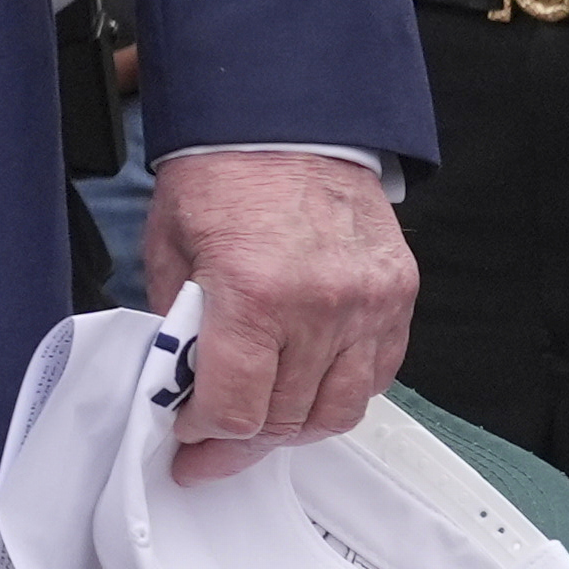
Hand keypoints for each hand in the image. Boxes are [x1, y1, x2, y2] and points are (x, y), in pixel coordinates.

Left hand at [145, 144, 419, 483]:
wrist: (287, 123)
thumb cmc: (221, 179)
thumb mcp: (171, 250)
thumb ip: (180, 326)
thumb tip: (181, 389)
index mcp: (254, 294)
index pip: (236, 408)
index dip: (205, 435)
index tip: (186, 437)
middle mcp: (320, 307)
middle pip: (287, 419)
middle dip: (242, 442)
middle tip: (213, 445)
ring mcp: (368, 305)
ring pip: (337, 410)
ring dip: (294, 428)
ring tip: (260, 425)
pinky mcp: (397, 298)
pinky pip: (375, 377)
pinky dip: (339, 393)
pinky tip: (306, 389)